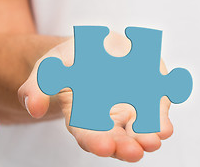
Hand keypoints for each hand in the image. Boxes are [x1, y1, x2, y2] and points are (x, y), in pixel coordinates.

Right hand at [17, 31, 173, 161]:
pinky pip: (158, 113)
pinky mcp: (152, 100)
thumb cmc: (71, 61)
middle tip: (133, 152)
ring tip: (152, 142)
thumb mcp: (49, 67)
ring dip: (147, 138)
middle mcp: (108, 120)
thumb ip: (36, 87)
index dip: (95, 141)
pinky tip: (165, 128)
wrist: (98, 47)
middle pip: (116, 139)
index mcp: (82, 116)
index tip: (104, 147)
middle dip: (124, 147)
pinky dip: (162, 121)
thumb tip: (34, 109)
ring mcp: (132, 112)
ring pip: (140, 131)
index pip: (87, 134)